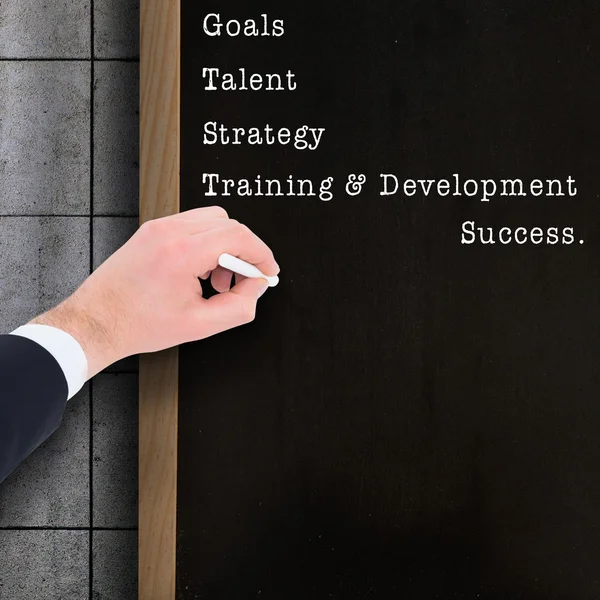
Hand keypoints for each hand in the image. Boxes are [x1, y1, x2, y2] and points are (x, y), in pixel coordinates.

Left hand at [30, 207, 278, 376]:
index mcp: (181, 253)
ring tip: (215, 280)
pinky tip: (199, 272)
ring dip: (224, 247)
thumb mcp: (200, 325)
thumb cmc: (138, 324)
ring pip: (212, 220)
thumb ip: (239, 306)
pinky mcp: (152, 231)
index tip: (267, 270)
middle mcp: (169, 232)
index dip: (261, 254)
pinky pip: (192, 225)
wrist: (96, 321)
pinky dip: (206, 244)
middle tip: (240, 282)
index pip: (238, 236)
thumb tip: (256, 287)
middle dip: (243, 252)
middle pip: (228, 224)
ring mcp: (158, 228)